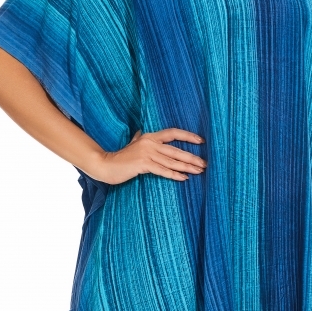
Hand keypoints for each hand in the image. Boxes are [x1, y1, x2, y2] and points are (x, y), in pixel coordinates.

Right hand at [88, 128, 206, 184]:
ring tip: (199, 171)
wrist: (106, 165)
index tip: (201, 141)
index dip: (188, 136)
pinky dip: (174, 174)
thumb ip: (139, 139)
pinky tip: (184, 178)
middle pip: (176, 150)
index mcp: (150, 136)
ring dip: (187, 167)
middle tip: (205, 163)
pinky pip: (163, 170)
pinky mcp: (143, 164)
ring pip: (172, 161)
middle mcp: (150, 143)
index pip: (173, 133)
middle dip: (192, 157)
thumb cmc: (121, 157)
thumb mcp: (132, 144)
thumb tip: (141, 133)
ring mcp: (146, 153)